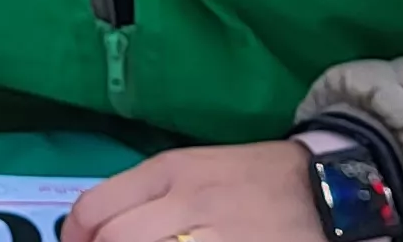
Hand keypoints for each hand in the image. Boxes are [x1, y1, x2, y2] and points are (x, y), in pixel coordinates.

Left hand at [63, 141, 325, 241]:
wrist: (327, 188)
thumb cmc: (253, 178)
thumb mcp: (195, 168)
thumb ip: (146, 193)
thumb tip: (95, 227)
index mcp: (171, 170)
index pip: (96, 207)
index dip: (75, 236)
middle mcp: (188, 200)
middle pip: (116, 239)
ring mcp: (215, 234)